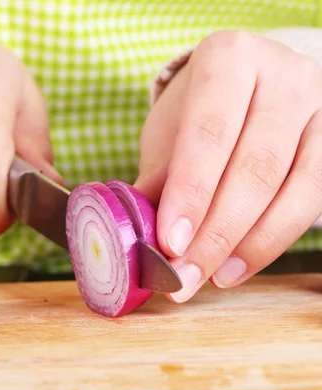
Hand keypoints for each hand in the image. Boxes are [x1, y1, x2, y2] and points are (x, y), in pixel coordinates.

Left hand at [134, 30, 321, 301]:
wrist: (246, 88)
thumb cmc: (198, 110)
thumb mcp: (169, 131)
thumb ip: (159, 176)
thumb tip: (139, 235)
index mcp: (228, 58)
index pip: (209, 132)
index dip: (191, 193)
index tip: (169, 243)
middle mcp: (283, 74)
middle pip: (254, 166)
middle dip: (215, 232)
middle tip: (182, 275)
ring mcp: (319, 106)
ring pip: (292, 188)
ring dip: (245, 246)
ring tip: (207, 277)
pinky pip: (311, 201)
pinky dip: (271, 242)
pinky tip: (236, 266)